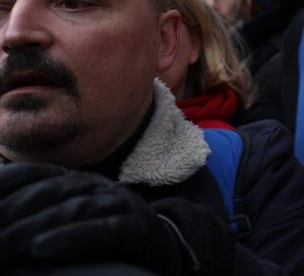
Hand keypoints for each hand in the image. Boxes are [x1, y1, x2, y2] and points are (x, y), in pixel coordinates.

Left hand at [0, 163, 182, 273]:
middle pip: (44, 193)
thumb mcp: (68, 218)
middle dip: (7, 215)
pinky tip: (41, 250)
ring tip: (0, 251)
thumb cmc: (104, 236)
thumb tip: (3, 221)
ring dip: (28, 231)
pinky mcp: (137, 226)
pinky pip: (102, 230)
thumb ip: (38, 214)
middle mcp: (94, 185)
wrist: (165, 245)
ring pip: (69, 210)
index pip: (30, 174)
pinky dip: (70, 238)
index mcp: (73, 180)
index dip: (4, 185)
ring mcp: (118, 203)